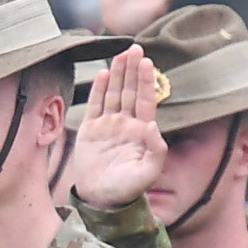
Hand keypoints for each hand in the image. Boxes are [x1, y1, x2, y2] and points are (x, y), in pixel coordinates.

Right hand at [70, 47, 165, 211]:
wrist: (101, 200)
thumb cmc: (127, 189)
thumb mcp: (148, 173)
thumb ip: (156, 151)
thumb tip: (153, 126)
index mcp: (141, 132)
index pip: (145, 100)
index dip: (145, 80)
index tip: (146, 61)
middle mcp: (126, 125)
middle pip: (130, 91)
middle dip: (132, 70)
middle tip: (135, 48)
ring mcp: (108, 126)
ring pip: (114, 94)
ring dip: (117, 74)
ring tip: (120, 54)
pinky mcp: (91, 131)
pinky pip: (96, 105)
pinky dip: (100, 90)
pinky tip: (103, 74)